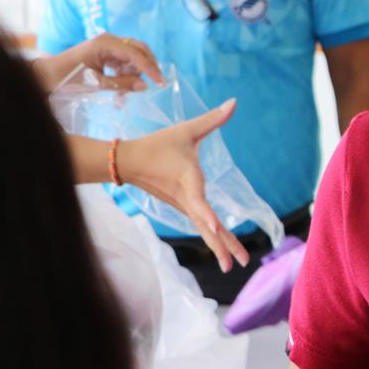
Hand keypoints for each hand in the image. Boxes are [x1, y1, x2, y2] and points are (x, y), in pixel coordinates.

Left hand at [35, 32, 162, 91]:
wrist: (46, 75)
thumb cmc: (67, 78)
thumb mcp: (95, 83)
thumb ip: (122, 84)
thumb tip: (145, 86)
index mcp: (105, 43)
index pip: (135, 53)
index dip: (150, 68)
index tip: (161, 82)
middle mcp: (109, 40)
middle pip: (139, 50)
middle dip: (147, 68)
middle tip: (154, 84)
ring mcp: (108, 46)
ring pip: (133, 57)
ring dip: (135, 74)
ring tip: (127, 93)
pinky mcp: (106, 53)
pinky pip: (125, 62)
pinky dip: (126, 75)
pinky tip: (122, 88)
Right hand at [117, 99, 249, 270]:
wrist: (127, 161)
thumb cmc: (158, 144)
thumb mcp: (186, 130)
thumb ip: (212, 118)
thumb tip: (234, 102)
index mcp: (187, 180)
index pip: (197, 200)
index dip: (206, 213)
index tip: (214, 226)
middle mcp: (185, 198)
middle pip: (207, 225)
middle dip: (223, 244)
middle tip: (241, 263)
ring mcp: (182, 206)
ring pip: (204, 229)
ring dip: (220, 246)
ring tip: (234, 265)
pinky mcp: (181, 208)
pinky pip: (200, 225)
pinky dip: (213, 238)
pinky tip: (224, 249)